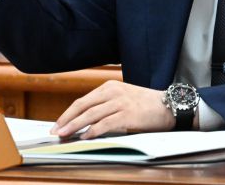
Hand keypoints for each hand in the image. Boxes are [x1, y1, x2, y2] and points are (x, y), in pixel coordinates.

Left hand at [50, 81, 174, 138]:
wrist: (169, 105)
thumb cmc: (146, 104)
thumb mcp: (123, 98)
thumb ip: (106, 105)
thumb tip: (85, 121)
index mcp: (110, 87)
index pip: (83, 100)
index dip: (68, 113)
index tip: (58, 123)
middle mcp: (113, 92)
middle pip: (83, 106)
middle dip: (66, 119)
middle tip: (55, 131)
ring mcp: (120, 102)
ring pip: (91, 115)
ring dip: (75, 126)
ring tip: (64, 135)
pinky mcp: (127, 114)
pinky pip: (105, 124)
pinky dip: (93, 131)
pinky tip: (85, 137)